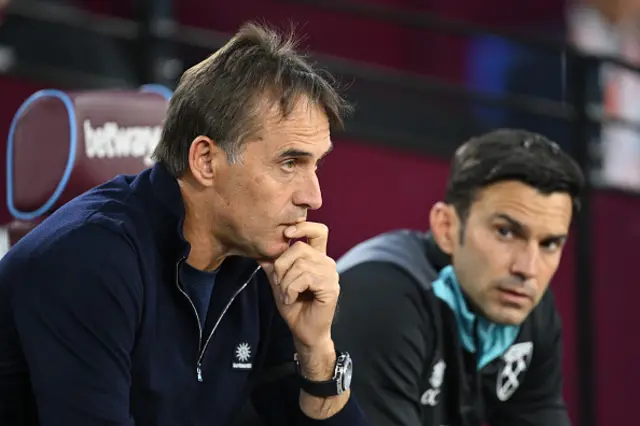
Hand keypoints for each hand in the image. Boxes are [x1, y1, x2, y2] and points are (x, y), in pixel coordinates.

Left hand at [259, 222, 338, 351]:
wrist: (303, 331)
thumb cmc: (294, 306)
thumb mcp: (279, 280)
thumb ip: (273, 263)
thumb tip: (258, 247)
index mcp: (317, 258)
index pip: (318, 231)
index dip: (304, 226)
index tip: (286, 233)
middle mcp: (326, 263)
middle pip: (300, 247)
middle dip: (281, 265)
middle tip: (279, 282)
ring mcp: (331, 274)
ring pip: (300, 264)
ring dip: (286, 282)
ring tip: (286, 295)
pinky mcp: (331, 287)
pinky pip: (305, 278)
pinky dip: (291, 289)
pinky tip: (292, 299)